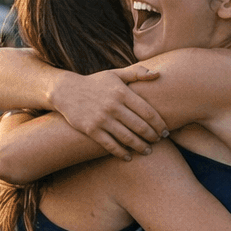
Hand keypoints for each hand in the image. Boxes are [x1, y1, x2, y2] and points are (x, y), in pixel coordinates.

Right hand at [50, 65, 165, 159]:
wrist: (66, 90)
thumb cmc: (95, 83)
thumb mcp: (115, 74)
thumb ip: (137, 73)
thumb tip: (158, 74)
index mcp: (122, 92)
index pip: (148, 112)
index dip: (159, 124)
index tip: (165, 131)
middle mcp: (113, 106)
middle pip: (140, 126)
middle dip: (152, 137)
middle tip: (158, 141)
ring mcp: (101, 119)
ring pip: (127, 138)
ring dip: (140, 147)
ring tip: (147, 151)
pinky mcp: (91, 130)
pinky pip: (110, 145)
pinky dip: (121, 153)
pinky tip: (128, 156)